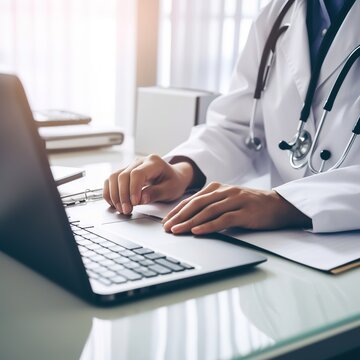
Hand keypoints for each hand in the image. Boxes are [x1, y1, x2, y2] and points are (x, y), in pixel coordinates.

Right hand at [103, 155, 196, 213]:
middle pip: (123, 175)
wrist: (174, 176)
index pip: (137, 173)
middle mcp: (140, 161)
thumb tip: (141, 199)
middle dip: (122, 195)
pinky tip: (114, 203)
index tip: (134, 203)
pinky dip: (110, 192)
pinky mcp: (125, 172)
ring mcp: (131, 166)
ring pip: (114, 177)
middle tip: (127, 210)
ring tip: (121, 209)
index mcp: (154, 162)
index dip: (133, 189)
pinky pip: (111, 180)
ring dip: (114, 195)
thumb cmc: (174, 182)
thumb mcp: (171, 189)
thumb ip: (156, 193)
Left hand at [162, 182, 311, 233]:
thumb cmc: (250, 205)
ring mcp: (235, 200)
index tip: (165, 220)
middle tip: (167, 227)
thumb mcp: (228, 199)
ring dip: (190, 222)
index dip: (177, 210)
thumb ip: (211, 204)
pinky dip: (209, 225)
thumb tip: (189, 217)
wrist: (277, 205)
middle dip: (179, 216)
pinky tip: (198, 231)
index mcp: (217, 187)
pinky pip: (223, 219)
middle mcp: (224, 191)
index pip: (192, 200)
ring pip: (207, 211)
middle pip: (196, 204)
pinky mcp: (244, 212)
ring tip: (177, 230)